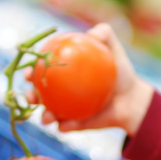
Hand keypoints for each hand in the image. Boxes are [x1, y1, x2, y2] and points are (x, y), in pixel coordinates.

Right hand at [27, 23, 154, 135]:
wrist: (132, 98)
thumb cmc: (120, 70)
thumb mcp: (114, 49)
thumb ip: (104, 34)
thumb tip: (92, 32)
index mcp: (61, 74)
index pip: (41, 70)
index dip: (30, 71)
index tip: (28, 71)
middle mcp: (59, 93)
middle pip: (38, 95)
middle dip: (29, 96)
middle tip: (31, 95)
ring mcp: (66, 110)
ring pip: (48, 115)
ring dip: (44, 116)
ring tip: (47, 116)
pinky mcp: (76, 125)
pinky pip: (68, 126)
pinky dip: (65, 126)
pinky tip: (65, 126)